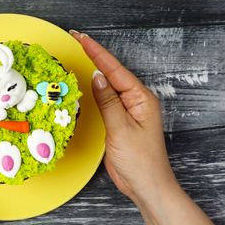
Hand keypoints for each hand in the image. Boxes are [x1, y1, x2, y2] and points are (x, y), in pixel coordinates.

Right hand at [70, 31, 176, 204]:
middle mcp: (135, 101)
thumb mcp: (121, 129)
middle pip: (112, 73)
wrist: (146, 186)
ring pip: (108, 85)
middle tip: (77, 39)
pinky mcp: (120, 121)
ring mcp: (127, 110)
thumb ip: (109, 102)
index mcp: (141, 99)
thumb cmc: (140, 161)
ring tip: (80, 53)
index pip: (115, 70)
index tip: (81, 38)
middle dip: (94, 55)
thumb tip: (98, 78)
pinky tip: (86, 83)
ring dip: (94, 69)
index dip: (97, 53)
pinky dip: (94, 89)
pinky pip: (106, 99)